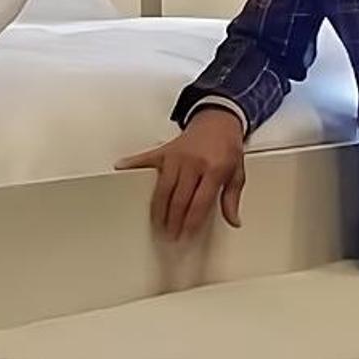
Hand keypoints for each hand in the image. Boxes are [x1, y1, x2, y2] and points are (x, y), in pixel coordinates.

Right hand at [116, 108, 247, 238]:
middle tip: (170, 238)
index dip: (192, 223)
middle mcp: (193, 163)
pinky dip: (132, 164)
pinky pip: (145, 159)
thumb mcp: (237, 173)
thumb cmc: (226, 147)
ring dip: (158, 211)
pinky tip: (121, 170)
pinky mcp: (164, 151)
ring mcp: (176, 156)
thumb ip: (232, 198)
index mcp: (214, 169)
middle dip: (173, 222)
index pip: (199, 203)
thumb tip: (233, 221)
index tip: (187, 236)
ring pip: (162, 189)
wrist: (219, 120)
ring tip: (156, 226)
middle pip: (178, 199)